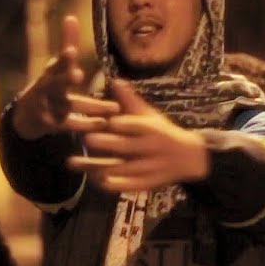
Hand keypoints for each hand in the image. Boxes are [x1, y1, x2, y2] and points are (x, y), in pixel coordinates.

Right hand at [12, 16, 117, 139]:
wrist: (25, 117)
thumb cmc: (47, 85)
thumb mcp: (54, 66)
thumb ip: (66, 43)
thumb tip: (71, 17)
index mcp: (49, 73)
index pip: (56, 64)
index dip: (63, 58)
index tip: (70, 51)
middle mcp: (47, 90)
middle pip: (57, 84)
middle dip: (66, 79)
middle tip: (78, 74)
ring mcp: (48, 108)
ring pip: (71, 106)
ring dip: (93, 106)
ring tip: (114, 108)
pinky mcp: (53, 125)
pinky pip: (72, 125)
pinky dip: (87, 124)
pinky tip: (104, 122)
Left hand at [67, 80, 209, 191]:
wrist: (189, 158)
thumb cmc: (163, 132)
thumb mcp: (149, 115)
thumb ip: (130, 101)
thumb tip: (115, 80)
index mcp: (152, 128)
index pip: (135, 125)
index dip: (120, 123)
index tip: (101, 119)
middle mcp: (151, 148)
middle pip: (128, 146)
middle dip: (108, 143)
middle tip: (87, 139)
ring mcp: (149, 168)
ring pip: (123, 168)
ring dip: (100, 166)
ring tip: (74, 162)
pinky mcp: (147, 183)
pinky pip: (130, 185)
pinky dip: (115, 184)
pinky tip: (97, 181)